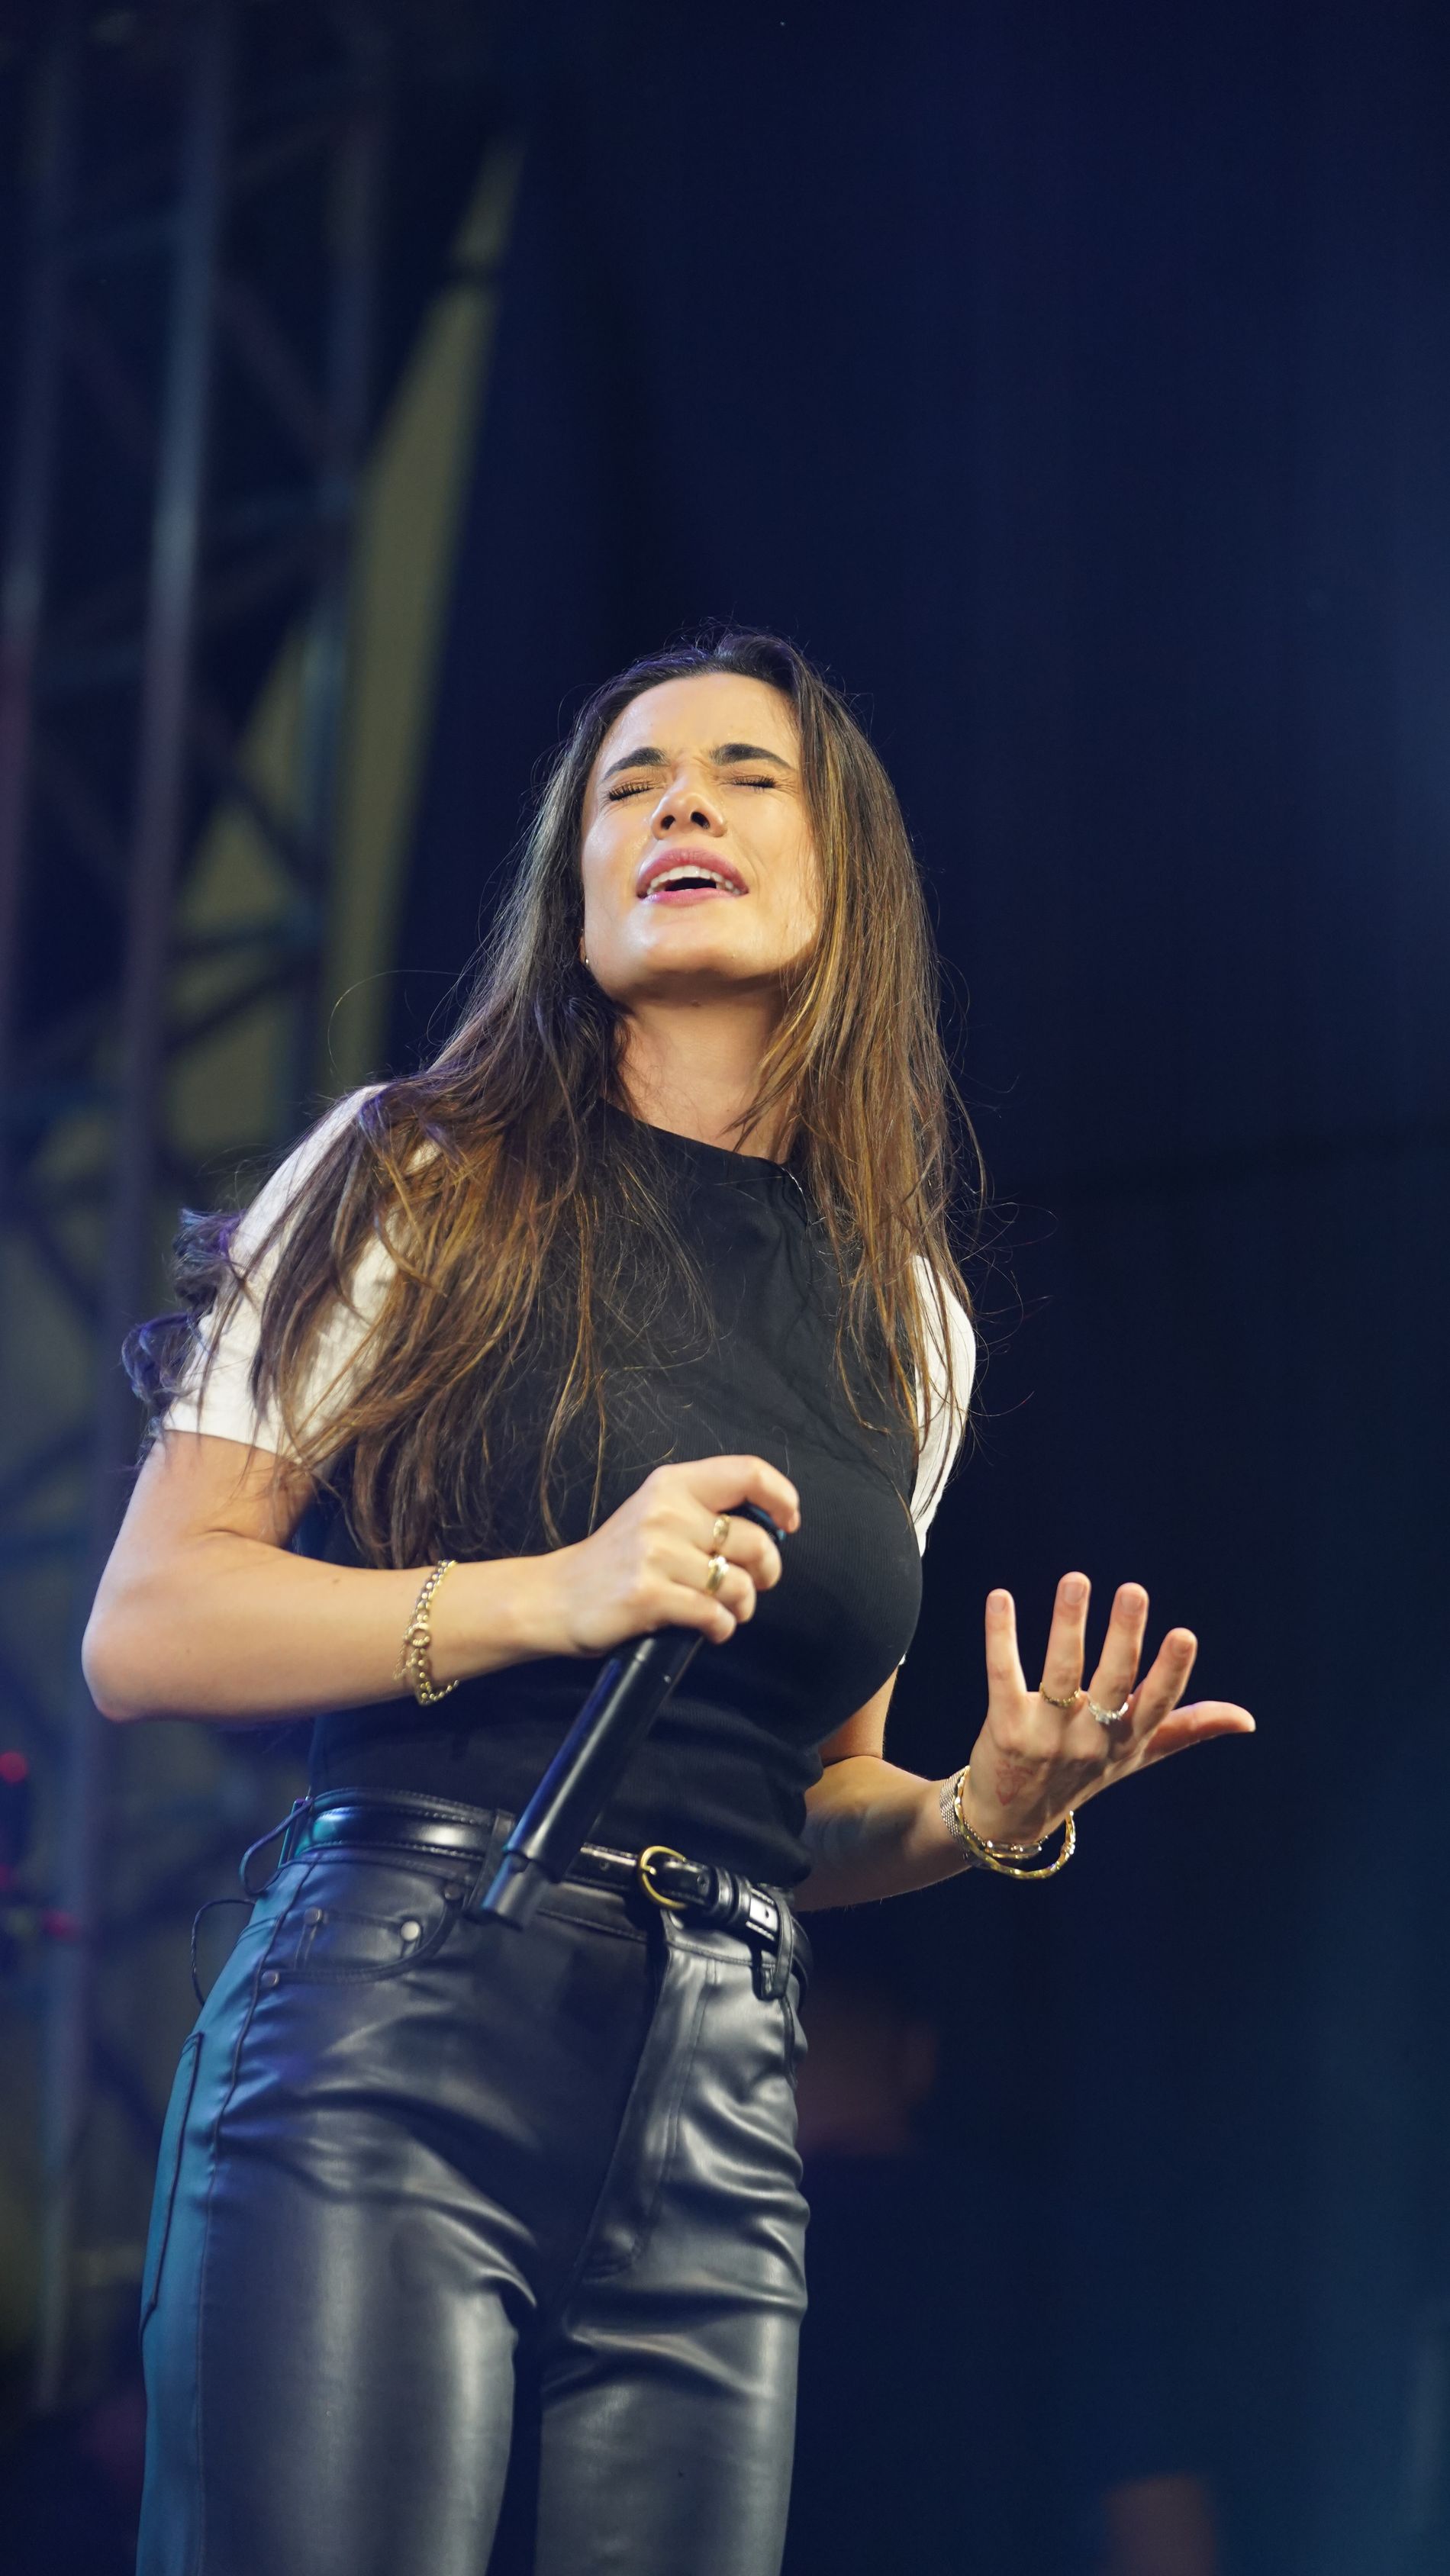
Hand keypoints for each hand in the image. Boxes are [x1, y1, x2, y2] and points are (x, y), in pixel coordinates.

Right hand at [544, 1456, 798, 1657]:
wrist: (555, 1597)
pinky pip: (714, 1614)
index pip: (746, 1473)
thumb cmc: (615, 1559)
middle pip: (754, 1541)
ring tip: (726, 1612)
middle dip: (767, 1572)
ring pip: (738, 1584)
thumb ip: (703, 1511)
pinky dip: (721, 1628)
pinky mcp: (648, 1595)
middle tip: (755, 1586)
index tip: (788, 1523)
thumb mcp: (654, 1513)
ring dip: (742, 1607)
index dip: (781, 1497)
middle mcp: (665, 1511)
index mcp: (671, 1484)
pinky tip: (709, 1628)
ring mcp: (655, 1554)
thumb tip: (769, 1529)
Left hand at [960, 1573, 1253, 1847]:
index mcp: (1125, 1740)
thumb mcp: (1136, 1754)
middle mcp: (1089, 1740)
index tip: (1184, 1635)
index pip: (1155, 1704)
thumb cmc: (1082, 1773)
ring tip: (1076, 1580)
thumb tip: (1248, 1719)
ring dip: (1069, 1624)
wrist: (1010, 1817)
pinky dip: (1001, 1636)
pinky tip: (1001, 1597)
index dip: (1170, 1671)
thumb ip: (1189, 1728)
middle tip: (1133, 1590)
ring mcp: (1045, 1735)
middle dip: (1123, 1637)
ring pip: (1059, 1673)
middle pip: (1111, 1682)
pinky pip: (1003, 1675)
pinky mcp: (1004, 1727)